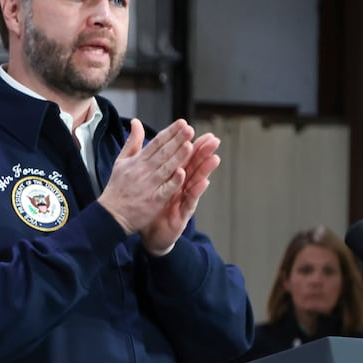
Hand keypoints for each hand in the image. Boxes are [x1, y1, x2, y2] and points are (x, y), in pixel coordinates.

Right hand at [97, 118, 193, 234]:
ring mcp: (148, 186)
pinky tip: (182, 173)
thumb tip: (136, 122)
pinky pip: (165, 190)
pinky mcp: (153, 201)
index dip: (169, 132)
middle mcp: (143, 171)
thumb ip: (132, 142)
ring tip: (190, 146)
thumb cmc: (117, 188)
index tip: (182, 123)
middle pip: (162, 153)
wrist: (110, 215)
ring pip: (166, 169)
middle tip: (189, 129)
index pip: (156, 143)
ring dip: (177, 157)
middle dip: (177, 141)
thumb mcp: (121, 161)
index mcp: (137, 161)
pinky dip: (173, 182)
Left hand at [140, 131, 220, 254]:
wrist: (150, 234)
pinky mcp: (183, 214)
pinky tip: (203, 182)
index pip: (181, 158)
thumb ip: (150, 165)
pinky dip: (196, 192)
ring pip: (196, 182)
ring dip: (205, 170)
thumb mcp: (149, 184)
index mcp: (172, 177)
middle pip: (193, 167)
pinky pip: (190, 202)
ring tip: (214, 158)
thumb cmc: (152, 208)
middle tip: (213, 139)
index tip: (192, 128)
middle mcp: (181, 187)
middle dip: (202, 153)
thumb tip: (148, 149)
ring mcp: (184, 200)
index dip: (187, 144)